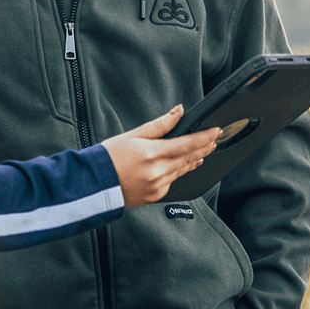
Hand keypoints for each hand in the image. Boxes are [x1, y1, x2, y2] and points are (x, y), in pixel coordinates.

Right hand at [100, 105, 220, 206]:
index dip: (204, 137)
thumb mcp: (131, 135)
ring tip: (203, 152)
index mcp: (151, 153)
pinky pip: (172, 182)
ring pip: (183, 170)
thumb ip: (159, 125)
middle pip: (189, 157)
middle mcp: (157, 171)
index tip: (215, 131)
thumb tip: (178, 112)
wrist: (93, 184)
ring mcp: (157, 186)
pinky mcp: (155, 196)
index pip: (187, 143)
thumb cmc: (108, 158)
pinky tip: (181, 166)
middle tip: (215, 140)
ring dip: (194, 160)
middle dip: (204, 148)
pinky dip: (178, 172)